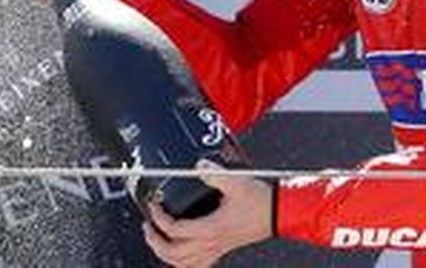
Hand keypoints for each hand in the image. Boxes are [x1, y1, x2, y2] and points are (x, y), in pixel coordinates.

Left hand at [142, 160, 272, 267]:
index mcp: (210, 228)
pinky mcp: (222, 249)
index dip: (159, 218)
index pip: (175, 229)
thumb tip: (197, 167)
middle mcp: (211, 243)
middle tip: (148, 226)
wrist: (278, 212)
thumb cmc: (259, 200)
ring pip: (183, 264)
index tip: (154, 206)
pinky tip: (179, 254)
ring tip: (157, 240)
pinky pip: (198, 265)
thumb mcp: (235, 181)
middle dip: (155, 241)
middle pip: (173, 253)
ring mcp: (216, 248)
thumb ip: (213, 174)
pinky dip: (183, 263)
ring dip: (165, 254)